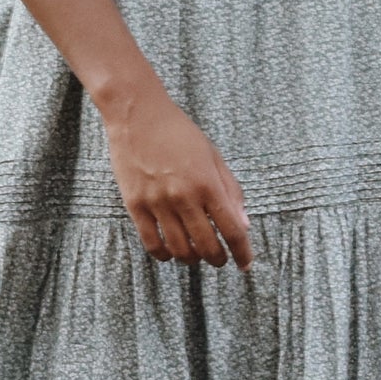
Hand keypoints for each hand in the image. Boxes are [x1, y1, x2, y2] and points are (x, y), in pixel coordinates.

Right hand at [101, 81, 253, 269]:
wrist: (137, 114)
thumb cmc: (178, 132)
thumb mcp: (213, 156)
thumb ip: (231, 190)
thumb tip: (244, 225)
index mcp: (208, 183)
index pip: (232, 230)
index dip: (243, 253)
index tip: (245, 264)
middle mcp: (184, 197)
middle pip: (208, 246)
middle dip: (219, 259)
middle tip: (221, 259)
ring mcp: (158, 203)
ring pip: (180, 250)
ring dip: (193, 259)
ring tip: (197, 255)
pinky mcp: (135, 205)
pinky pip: (152, 243)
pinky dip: (165, 255)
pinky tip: (171, 252)